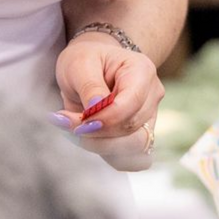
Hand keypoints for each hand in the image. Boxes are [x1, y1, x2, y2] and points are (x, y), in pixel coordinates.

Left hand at [54, 31, 164, 164]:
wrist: (91, 65)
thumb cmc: (85, 59)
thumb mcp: (79, 64)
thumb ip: (89, 86)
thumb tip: (95, 109)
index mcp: (142, 71)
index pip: (130, 104)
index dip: (104, 119)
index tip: (77, 121)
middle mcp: (152, 95)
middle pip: (132, 130)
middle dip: (97, 134)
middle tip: (66, 123)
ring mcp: (149, 117)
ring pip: (132, 148)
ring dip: (100, 146)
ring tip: (74, 131)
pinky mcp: (140, 135)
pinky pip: (129, 158)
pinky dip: (106, 154)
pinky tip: (87, 140)